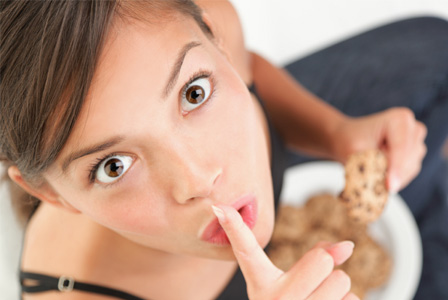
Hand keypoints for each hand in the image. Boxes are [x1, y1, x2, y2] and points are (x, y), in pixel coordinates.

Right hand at [212, 205, 358, 299]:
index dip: (234, 227)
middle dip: (327, 266)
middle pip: (322, 260)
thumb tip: (346, 246)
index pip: (246, 250)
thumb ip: (311, 258)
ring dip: (339, 289)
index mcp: (262, 286)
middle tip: (314, 282)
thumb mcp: (287, 285)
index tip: (220, 207)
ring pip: (342, 281)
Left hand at [332, 107, 426, 192]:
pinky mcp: (414, 154)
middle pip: (409, 158)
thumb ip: (373, 165)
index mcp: (398, 119)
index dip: (396, 168)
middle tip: (371, 178)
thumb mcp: (355, 151)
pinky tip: (380, 175)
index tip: (390, 186)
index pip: (401, 147)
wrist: (347, 137)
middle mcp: (412, 128)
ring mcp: (416, 141)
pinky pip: (409, 173)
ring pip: (411, 167)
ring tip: (372, 171)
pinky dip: (395, 178)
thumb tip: (387, 186)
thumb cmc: (349, 140)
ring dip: (393, 176)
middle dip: (393, 173)